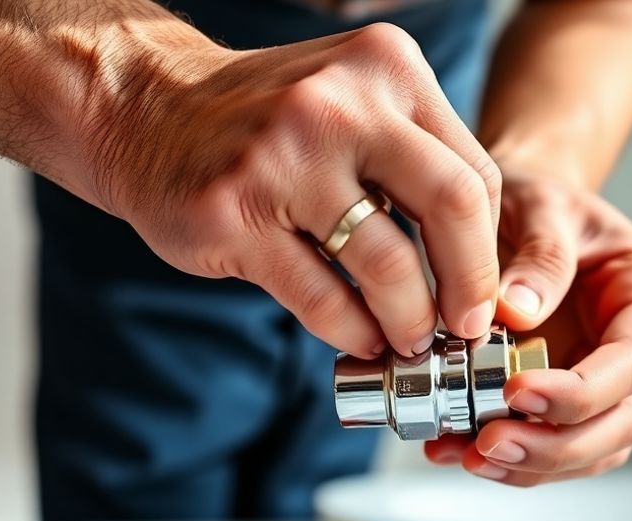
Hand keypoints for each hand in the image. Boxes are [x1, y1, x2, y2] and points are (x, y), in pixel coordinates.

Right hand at [83, 23, 500, 356]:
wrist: (145, 108)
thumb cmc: (268, 121)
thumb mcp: (355, 102)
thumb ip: (417, 162)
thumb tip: (477, 270)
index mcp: (387, 70)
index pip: (475, 173)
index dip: (487, 249)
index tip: (480, 293)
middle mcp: (340, 105)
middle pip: (450, 206)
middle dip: (470, 286)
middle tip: (465, 328)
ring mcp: (282, 159)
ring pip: (386, 264)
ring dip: (409, 320)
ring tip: (409, 341)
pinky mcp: (233, 217)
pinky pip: (319, 296)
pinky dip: (352, 330)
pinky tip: (361, 338)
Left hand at [424, 171, 631, 484]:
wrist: (523, 210)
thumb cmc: (544, 200)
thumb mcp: (543, 204)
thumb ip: (541, 254)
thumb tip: (517, 310)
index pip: (630, 364)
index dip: (579, 392)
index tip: (519, 392)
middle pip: (620, 423)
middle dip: (556, 446)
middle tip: (491, 442)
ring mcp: (604, 380)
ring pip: (590, 449)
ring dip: (532, 465)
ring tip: (470, 455)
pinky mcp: (566, 401)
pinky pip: (550, 446)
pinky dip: (509, 461)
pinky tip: (460, 450)